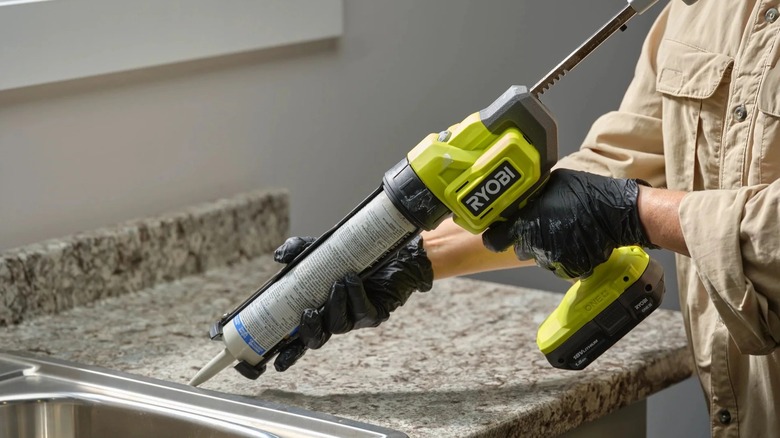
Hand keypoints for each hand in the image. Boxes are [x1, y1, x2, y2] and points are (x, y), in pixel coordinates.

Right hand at [272, 235, 432, 371]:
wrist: (387, 250)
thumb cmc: (350, 255)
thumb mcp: (320, 249)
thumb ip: (298, 250)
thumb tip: (279, 257)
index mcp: (317, 311)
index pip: (298, 338)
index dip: (288, 353)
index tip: (275, 364)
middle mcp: (333, 319)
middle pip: (316, 340)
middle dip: (309, 332)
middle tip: (308, 312)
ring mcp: (354, 319)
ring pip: (339, 325)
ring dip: (335, 304)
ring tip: (337, 282)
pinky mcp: (375, 314)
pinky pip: (362, 312)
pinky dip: (355, 295)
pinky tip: (352, 280)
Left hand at [482, 169, 654, 278]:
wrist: (618, 213)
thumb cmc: (586, 193)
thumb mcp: (553, 182)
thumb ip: (532, 194)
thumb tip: (523, 195)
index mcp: (525, 224)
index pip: (495, 241)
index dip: (496, 236)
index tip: (500, 233)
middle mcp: (536, 244)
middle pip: (520, 248)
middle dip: (527, 239)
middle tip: (543, 225)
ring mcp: (553, 259)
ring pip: (542, 257)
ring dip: (548, 247)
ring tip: (566, 230)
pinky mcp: (571, 268)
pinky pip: (562, 265)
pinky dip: (568, 256)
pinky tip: (578, 240)